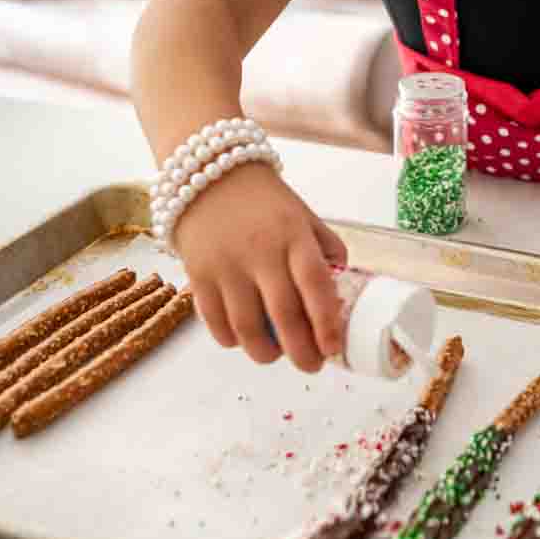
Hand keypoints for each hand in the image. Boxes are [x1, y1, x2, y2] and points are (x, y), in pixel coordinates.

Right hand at [172, 162, 347, 370]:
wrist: (208, 172)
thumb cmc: (263, 200)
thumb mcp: (303, 215)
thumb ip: (324, 248)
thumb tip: (341, 286)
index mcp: (293, 236)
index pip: (315, 285)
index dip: (326, 323)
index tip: (333, 349)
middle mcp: (260, 252)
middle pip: (283, 315)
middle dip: (301, 352)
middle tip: (311, 365)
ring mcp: (226, 265)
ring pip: (246, 328)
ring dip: (265, 353)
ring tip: (276, 356)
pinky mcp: (198, 275)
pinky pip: (215, 322)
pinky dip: (231, 340)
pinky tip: (243, 340)